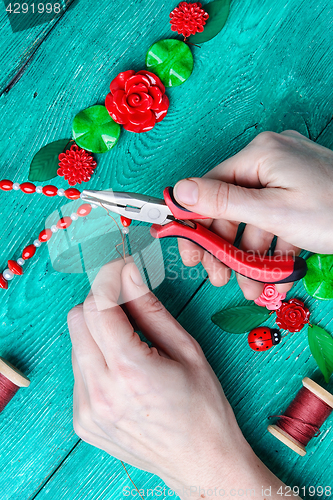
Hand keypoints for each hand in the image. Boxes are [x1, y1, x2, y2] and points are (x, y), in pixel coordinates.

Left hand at [68, 260, 295, 499]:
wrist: (200, 462)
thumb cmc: (203, 406)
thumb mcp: (186, 349)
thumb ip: (150, 308)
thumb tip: (129, 273)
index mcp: (130, 370)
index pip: (99, 305)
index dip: (108, 278)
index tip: (120, 267)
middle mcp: (100, 391)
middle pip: (78, 319)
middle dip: (100, 302)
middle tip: (126, 301)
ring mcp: (87, 409)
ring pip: (75, 344)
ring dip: (97, 331)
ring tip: (129, 341)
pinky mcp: (82, 421)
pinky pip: (78, 371)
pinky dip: (96, 359)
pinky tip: (122, 369)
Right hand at [173, 131, 332, 299]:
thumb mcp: (274, 213)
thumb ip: (223, 203)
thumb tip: (178, 192)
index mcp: (260, 155)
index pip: (209, 188)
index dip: (195, 224)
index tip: (189, 253)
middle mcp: (270, 159)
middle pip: (231, 206)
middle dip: (226, 248)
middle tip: (220, 277)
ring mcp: (287, 175)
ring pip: (254, 219)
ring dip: (251, 256)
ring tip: (252, 288)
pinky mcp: (301, 191)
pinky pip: (277, 219)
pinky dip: (274, 247)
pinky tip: (275, 276)